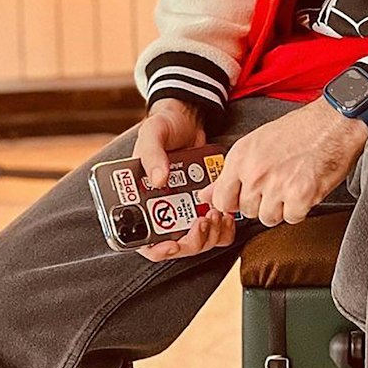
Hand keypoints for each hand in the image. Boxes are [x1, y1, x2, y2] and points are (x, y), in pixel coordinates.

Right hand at [132, 98, 235, 261]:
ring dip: (209, 233)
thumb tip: (158, 180)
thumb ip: (152, 154)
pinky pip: (216, 226)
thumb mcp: (153, 134)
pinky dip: (223, 225)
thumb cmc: (164, 126)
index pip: (143, 241)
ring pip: (198, 240)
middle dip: (192, 240)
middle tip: (203, 221)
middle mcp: (162, 210)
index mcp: (140, 201)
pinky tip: (227, 211)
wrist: (188, 117)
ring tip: (217, 212)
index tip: (172, 245)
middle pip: (176, 245)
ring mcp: (185, 208)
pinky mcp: (204, 202)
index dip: (156, 250)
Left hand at [199, 96, 367, 226]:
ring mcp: (276, 186)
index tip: (241, 199)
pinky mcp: (299, 197)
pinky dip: (301, 207)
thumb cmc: (303, 127)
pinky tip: (306, 187)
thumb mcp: (260, 141)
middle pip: (246, 210)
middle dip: (262, 201)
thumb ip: (234, 169)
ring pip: (268, 217)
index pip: (220, 199)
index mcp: (241, 156)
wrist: (335, 121)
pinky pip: (292, 218)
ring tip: (293, 183)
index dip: (233, 202)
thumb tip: (208, 194)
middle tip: (278, 182)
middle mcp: (255, 172)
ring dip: (282, 206)